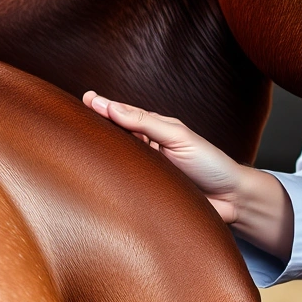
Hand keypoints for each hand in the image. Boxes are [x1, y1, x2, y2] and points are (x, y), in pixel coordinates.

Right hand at [81, 91, 291, 255]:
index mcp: (154, 133)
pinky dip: (107, 186)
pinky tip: (90, 183)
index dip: (103, 109)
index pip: (123, 117)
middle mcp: (146, 152)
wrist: (232, 201)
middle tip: (70, 121)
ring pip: (114, 165)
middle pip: (114, 140)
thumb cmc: (210, 164)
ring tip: (74, 147)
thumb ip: (145, 122)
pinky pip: (121, 191)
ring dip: (98, 159)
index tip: (85, 99)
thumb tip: (112, 107)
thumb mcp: (178, 136)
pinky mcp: (143, 199)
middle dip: (93, 131)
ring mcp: (143, 175)